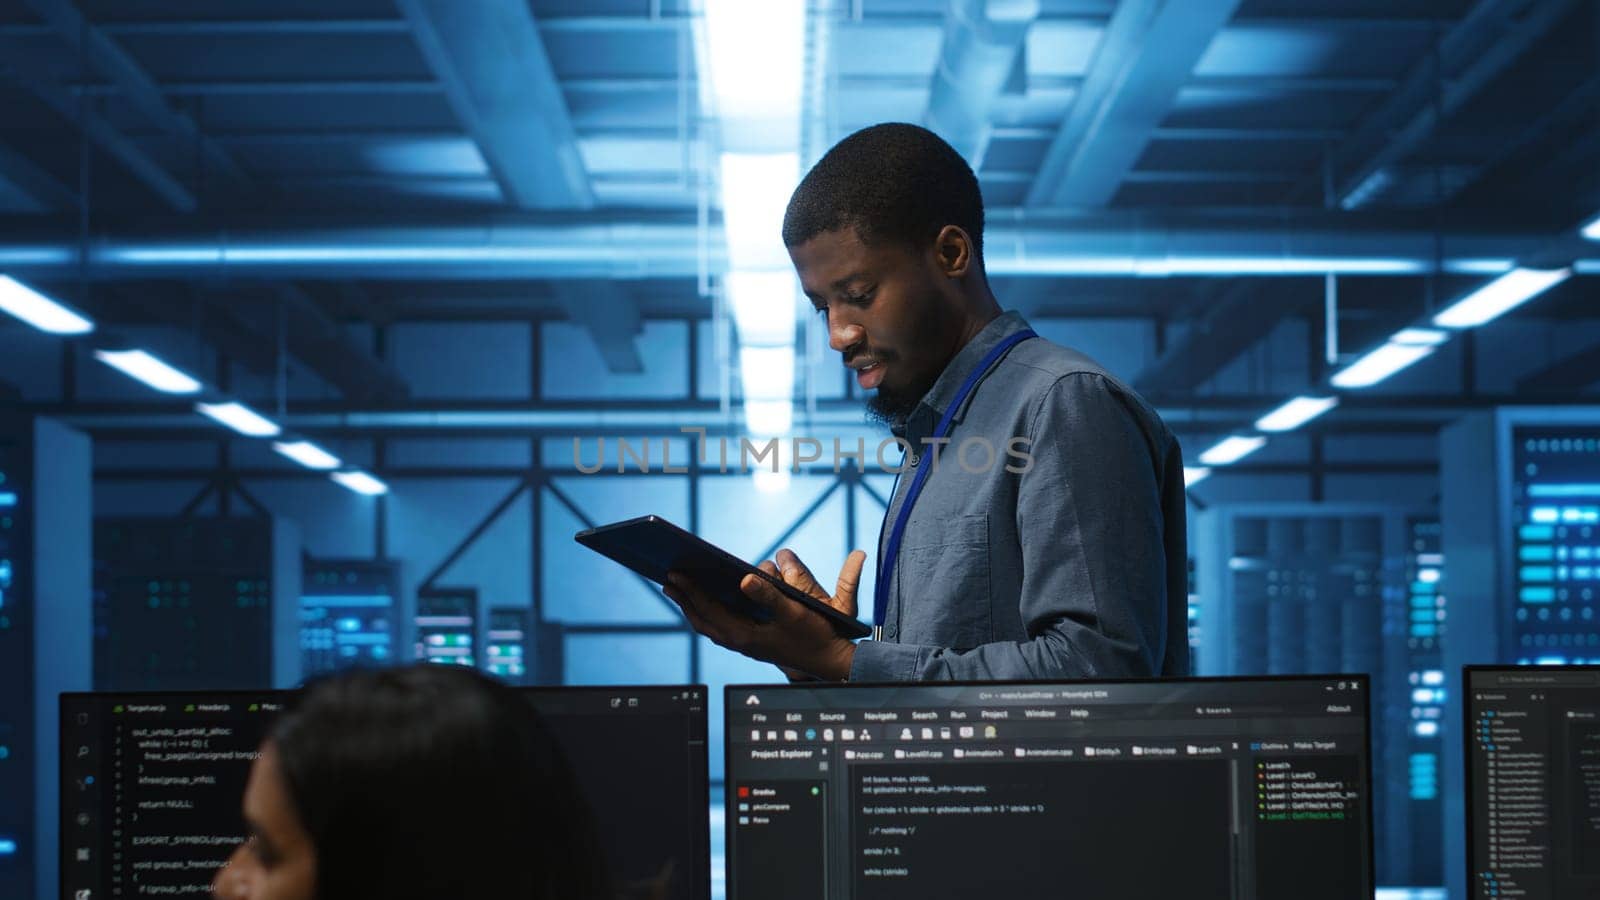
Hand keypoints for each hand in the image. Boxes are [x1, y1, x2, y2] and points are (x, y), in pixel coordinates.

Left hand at [664, 548, 866, 680]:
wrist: (828, 659)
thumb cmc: (813, 635)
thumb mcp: (794, 611)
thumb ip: (769, 595)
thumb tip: (745, 579)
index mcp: (744, 635)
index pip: (708, 610)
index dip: (690, 592)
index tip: (674, 575)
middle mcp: (740, 642)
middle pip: (702, 620)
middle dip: (684, 600)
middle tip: (668, 581)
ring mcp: (745, 644)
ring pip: (709, 625)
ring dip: (694, 607)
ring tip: (680, 590)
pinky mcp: (751, 642)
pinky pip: (721, 627)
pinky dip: (709, 613)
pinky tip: (708, 602)